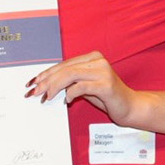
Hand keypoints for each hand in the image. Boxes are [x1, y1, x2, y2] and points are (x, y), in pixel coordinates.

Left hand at [28, 51, 151, 127]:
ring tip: (46, 97)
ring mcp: (103, 71)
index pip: (64, 64)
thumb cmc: (107, 97)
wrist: (130, 107)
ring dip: (54, 87)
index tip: (34, 82)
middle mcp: (97, 61)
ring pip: (70, 75)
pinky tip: (67, 100)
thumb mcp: (86, 86)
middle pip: (65, 69)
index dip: (47, 73)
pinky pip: (81, 87)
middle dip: (46, 81)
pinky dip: (71, 93)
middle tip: (35, 91)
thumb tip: (46, 84)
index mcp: (92, 57)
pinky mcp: (106, 85)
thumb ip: (71, 81)